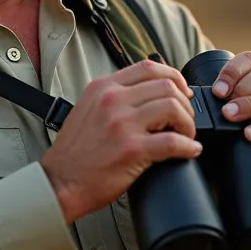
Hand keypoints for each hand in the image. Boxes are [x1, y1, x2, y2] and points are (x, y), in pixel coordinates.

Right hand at [40, 60, 200, 222]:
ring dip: (188, 123)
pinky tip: (190, 150)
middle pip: (167, 86)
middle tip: (185, 120)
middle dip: (184, 103)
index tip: (182, 92)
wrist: (60, 182)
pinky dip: (188, 146)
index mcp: (103, 87)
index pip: (149, 67)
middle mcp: (112, 100)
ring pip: (173, 108)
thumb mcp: (88, 108)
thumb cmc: (75, 152)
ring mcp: (122, 124)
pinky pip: (173, 142)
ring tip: (186, 135)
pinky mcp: (131, 149)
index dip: (174, 77)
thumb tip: (148, 95)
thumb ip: (114, 96)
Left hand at [212, 52, 250, 185]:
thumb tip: (190, 102)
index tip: (217, 90)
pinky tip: (250, 134)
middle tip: (223, 106)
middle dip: (241, 88)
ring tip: (230, 117)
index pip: (250, 60)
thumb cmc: (248, 135)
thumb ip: (218, 105)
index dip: (233, 71)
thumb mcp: (234, 115)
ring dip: (249, 105)